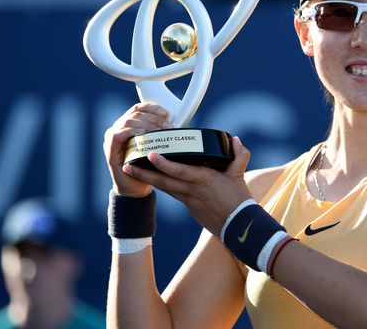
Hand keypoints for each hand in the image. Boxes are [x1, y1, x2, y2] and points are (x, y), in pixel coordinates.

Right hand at [103, 102, 171, 196]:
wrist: (135, 187)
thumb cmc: (146, 166)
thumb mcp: (154, 146)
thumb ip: (158, 133)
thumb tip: (174, 123)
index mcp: (128, 125)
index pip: (138, 109)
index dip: (152, 108)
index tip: (166, 113)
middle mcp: (118, 129)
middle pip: (134, 114)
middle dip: (153, 118)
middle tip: (168, 126)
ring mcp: (111, 138)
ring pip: (127, 121)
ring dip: (145, 124)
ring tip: (159, 130)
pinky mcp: (109, 149)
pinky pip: (117, 135)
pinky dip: (131, 132)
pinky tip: (143, 133)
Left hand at [121, 136, 252, 235]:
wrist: (239, 227)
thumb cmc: (239, 201)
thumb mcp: (240, 176)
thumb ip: (240, 155)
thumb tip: (236, 140)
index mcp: (204, 180)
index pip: (180, 171)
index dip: (164, 164)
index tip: (151, 155)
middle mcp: (192, 191)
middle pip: (163, 182)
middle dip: (143, 174)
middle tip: (125, 166)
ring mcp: (189, 201)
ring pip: (165, 188)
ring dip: (148, 180)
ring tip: (132, 171)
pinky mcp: (189, 207)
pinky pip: (172, 194)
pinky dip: (163, 186)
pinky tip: (154, 181)